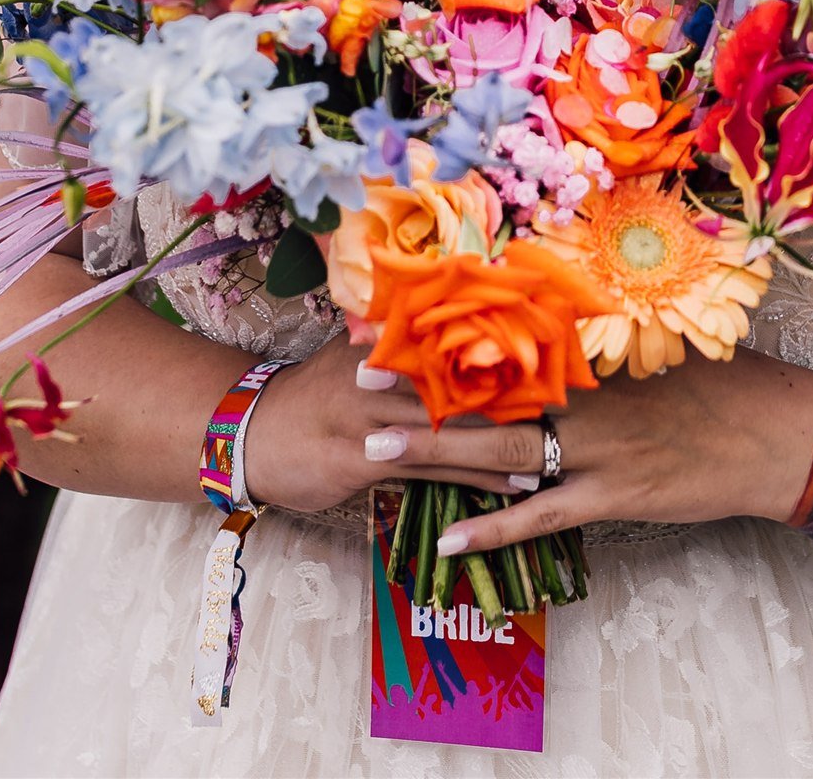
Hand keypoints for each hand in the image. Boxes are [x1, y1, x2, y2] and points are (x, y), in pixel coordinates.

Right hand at [239, 336, 524, 514]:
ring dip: (501, 447)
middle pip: (458, 387)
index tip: (551, 364)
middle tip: (563, 416)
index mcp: (382, 345)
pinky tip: (504, 490)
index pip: (450, 346)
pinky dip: (468, 479)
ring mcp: (370, 416)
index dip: (502, 356)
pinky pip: (426, 470)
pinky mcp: (361, 460)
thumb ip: (397, 345)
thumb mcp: (351, 356)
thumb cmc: (311, 396)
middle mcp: (380, 374)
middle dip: (511, 403)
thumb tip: (444, 321)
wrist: (250, 433)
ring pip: (448, 431)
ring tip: (547, 459)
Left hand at [353, 348, 812, 557]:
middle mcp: (584, 392)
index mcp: (591, 347)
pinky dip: (493, 526)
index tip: (390, 317)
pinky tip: (448, 537)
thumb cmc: (716, 379)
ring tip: (374, 448)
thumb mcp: (655, 339)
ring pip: (499, 449)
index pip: (501, 332)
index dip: (441, 327)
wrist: (771, 433)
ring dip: (433, 451)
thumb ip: (597, 330)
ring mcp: (595, 447)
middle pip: (485, 387)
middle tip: (358, 379)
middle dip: (418, 385)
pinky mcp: (613, 496)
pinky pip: (540, 514)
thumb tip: (546, 304)